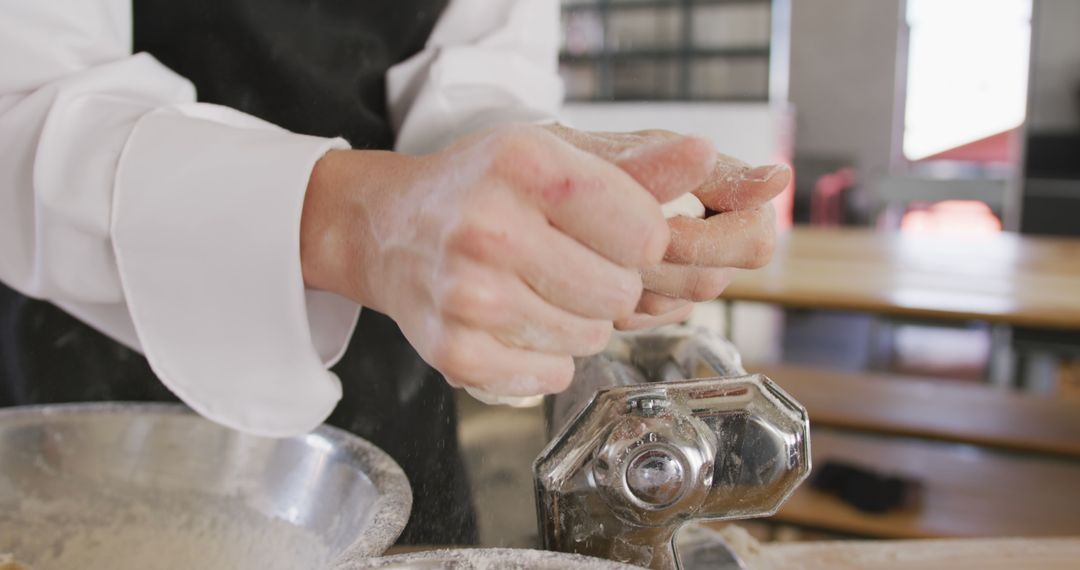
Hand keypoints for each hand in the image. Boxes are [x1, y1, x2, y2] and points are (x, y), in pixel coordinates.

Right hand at [299, 125, 712, 396]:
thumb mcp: (548, 155)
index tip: (618, 235)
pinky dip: (548, 356)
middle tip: (571, 266)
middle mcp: (491, 228)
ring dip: (580, 321)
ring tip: (539, 291)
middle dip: (610, 283)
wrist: (387, 231)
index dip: (641, 241)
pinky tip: (519, 322)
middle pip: (620, 291)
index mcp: (523, 165)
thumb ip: (634, 167)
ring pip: (590, 337)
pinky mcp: (456, 350)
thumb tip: (707, 156)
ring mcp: (469, 295)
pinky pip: (553, 373)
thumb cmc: (477, 190)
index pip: (643, 230)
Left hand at [546, 124, 790, 329]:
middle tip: (609, 242)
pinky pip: (642, 319)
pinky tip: (590, 270)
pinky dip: (611, 300)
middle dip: (655, 265)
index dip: (706, 243)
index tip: (661, 229)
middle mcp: (716, 238)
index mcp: (729, 195)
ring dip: (629, 283)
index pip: (755, 243)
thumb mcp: (636, 153)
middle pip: (709, 281)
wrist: (540, 186)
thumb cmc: (589, 160)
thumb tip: (780, 178)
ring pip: (673, 305)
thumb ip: (703, 169)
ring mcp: (686, 271)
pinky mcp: (655, 299)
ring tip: (594, 250)